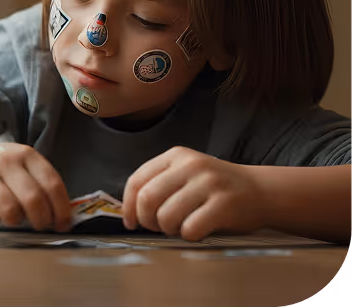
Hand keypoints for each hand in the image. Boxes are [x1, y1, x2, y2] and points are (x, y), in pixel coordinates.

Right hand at [0, 144, 71, 231]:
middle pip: (33, 198)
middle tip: (41, 226)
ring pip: (9, 209)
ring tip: (13, 218)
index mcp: (26, 154)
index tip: (63, 224)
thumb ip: (40, 183)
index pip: (52, 183)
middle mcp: (5, 161)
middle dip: (41, 219)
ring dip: (16, 221)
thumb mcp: (22, 164)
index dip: (61, 209)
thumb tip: (63, 215)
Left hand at [122, 146, 267, 240]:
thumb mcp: (186, 173)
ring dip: (169, 229)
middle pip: (147, 199)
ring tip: (180, 227)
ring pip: (166, 216)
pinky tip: (198, 230)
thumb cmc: (216, 188)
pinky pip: (190, 229)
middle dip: (147, 220)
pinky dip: (189, 236)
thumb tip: (129, 210)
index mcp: (176, 155)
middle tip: (157, 227)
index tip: (131, 222)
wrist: (262, 191)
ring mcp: (208, 183)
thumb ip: (160, 183)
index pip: (136, 180)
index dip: (128, 206)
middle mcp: (190, 165)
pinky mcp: (224, 204)